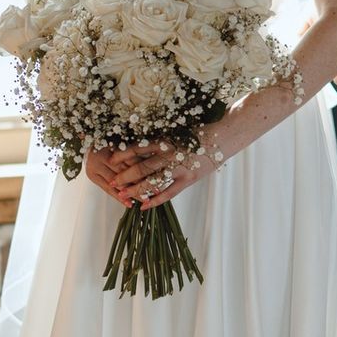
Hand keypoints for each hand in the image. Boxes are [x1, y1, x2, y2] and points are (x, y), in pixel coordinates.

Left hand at [88, 134, 223, 210]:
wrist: (224, 136)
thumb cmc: (199, 130)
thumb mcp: (177, 130)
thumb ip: (160, 139)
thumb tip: (139, 145)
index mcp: (166, 140)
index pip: (139, 148)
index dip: (123, 155)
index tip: (111, 160)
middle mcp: (171, 154)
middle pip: (142, 167)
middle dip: (125, 176)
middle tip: (112, 183)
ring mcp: (180, 168)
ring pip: (153, 182)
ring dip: (136, 190)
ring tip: (122, 195)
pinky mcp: (189, 179)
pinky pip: (169, 193)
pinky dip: (155, 200)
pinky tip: (143, 206)